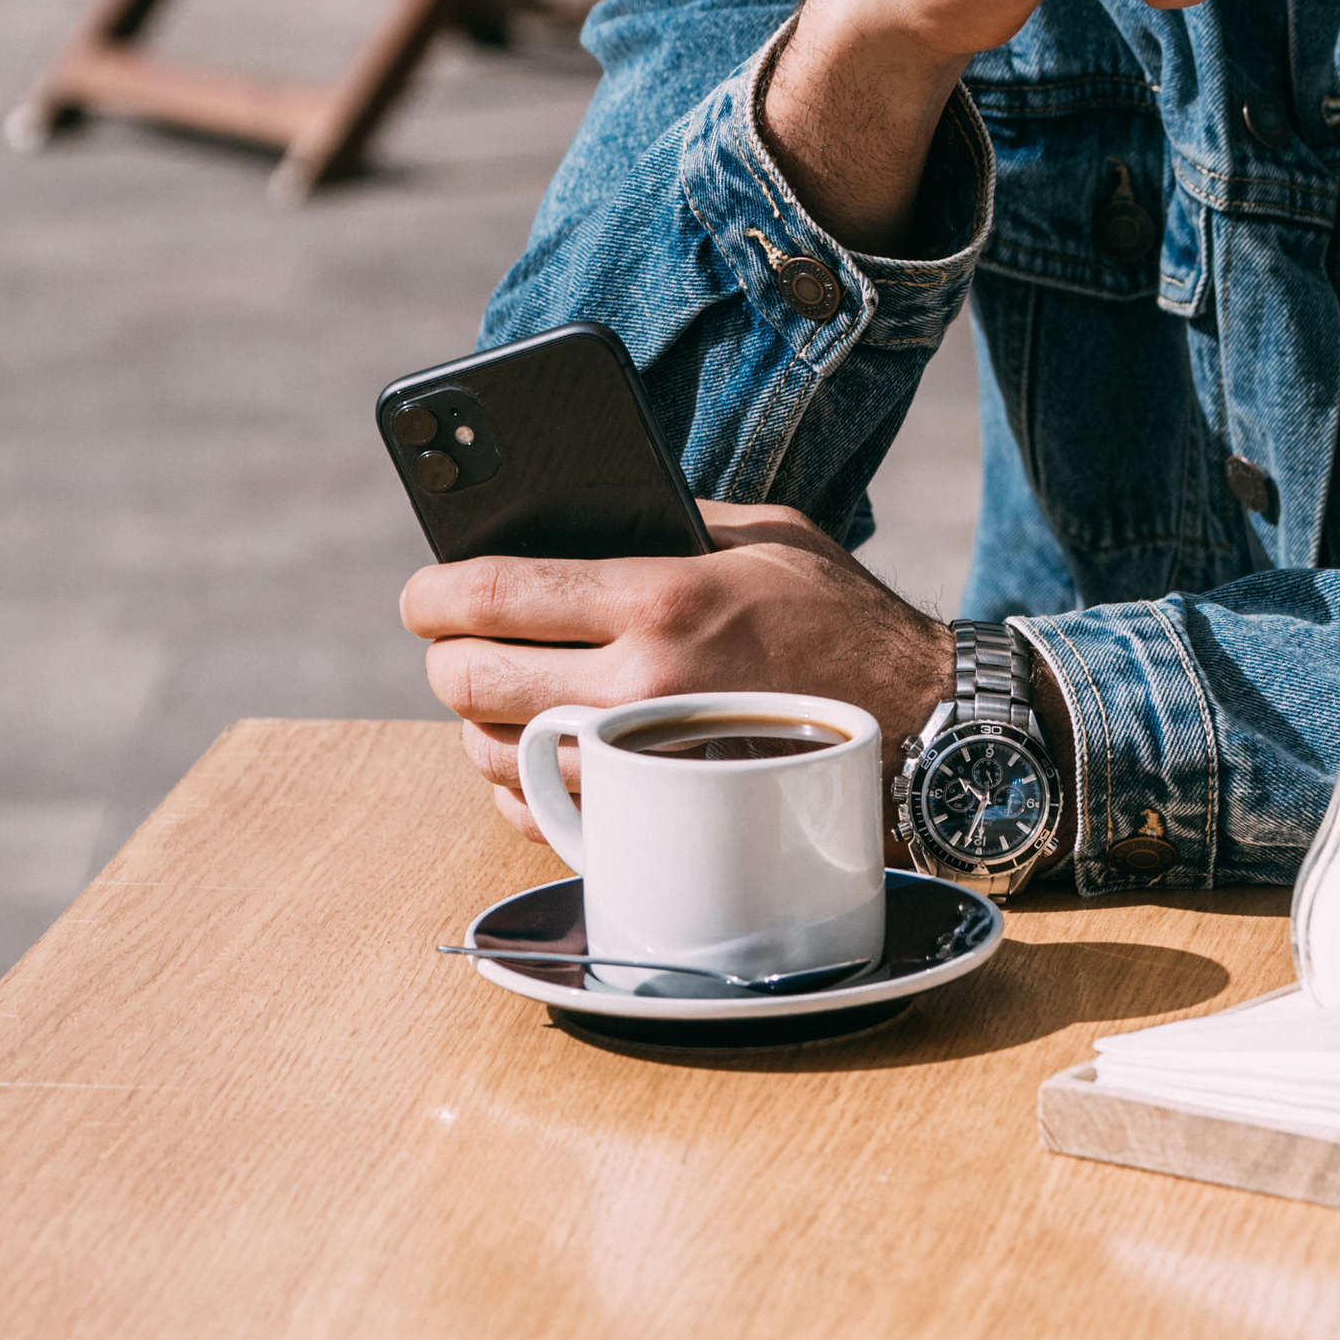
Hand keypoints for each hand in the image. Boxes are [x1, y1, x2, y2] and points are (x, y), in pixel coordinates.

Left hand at [403, 514, 955, 835]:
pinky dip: (514, 786)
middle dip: (443, 654)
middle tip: (453, 638)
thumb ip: (668, 517)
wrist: (916, 725)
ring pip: (491, 754)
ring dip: (474, 721)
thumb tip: (574, 515)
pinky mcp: (651, 823)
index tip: (423, 591)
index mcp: (662, 600)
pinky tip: (534, 751)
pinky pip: (535, 816)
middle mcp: (639, 687)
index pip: (495, 594)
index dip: (435, 590)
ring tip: (492, 691)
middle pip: (471, 679)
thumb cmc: (839, 618)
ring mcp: (640, 767)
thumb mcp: (765, 534)